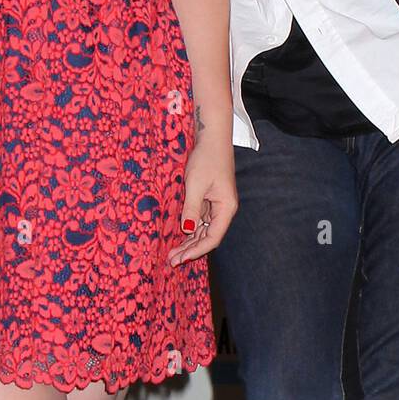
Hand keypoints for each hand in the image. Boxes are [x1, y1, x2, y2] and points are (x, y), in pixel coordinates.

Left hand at [169, 131, 237, 264]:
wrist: (211, 138)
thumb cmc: (206, 158)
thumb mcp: (195, 184)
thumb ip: (191, 209)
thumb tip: (187, 231)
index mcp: (226, 208)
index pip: (213, 238)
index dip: (196, 250)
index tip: (180, 258)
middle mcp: (224, 210)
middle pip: (208, 236)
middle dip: (190, 250)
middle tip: (171, 261)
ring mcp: (217, 205)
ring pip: (203, 230)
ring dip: (189, 242)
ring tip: (172, 253)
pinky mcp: (209, 199)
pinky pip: (200, 220)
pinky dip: (190, 229)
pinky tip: (178, 236)